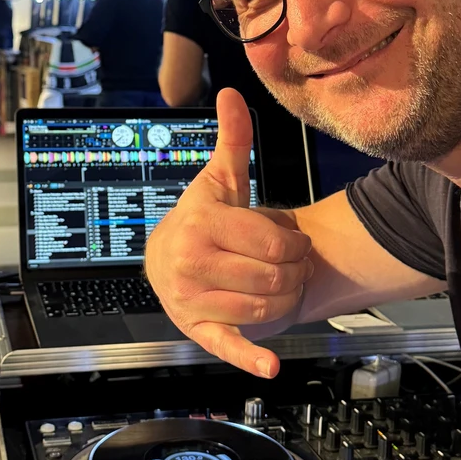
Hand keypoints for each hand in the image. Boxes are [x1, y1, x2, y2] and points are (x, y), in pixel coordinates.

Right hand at [144, 89, 314, 378]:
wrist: (167, 259)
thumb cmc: (202, 219)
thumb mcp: (219, 179)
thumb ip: (232, 138)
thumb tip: (233, 94)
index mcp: (200, 223)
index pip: (272, 241)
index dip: (293, 242)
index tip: (290, 239)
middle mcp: (190, 262)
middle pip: (272, 275)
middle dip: (290, 270)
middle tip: (286, 263)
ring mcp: (190, 298)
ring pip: (263, 306)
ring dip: (282, 297)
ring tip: (277, 283)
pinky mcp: (196, 329)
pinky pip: (225, 346)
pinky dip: (250, 357)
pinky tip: (270, 366)